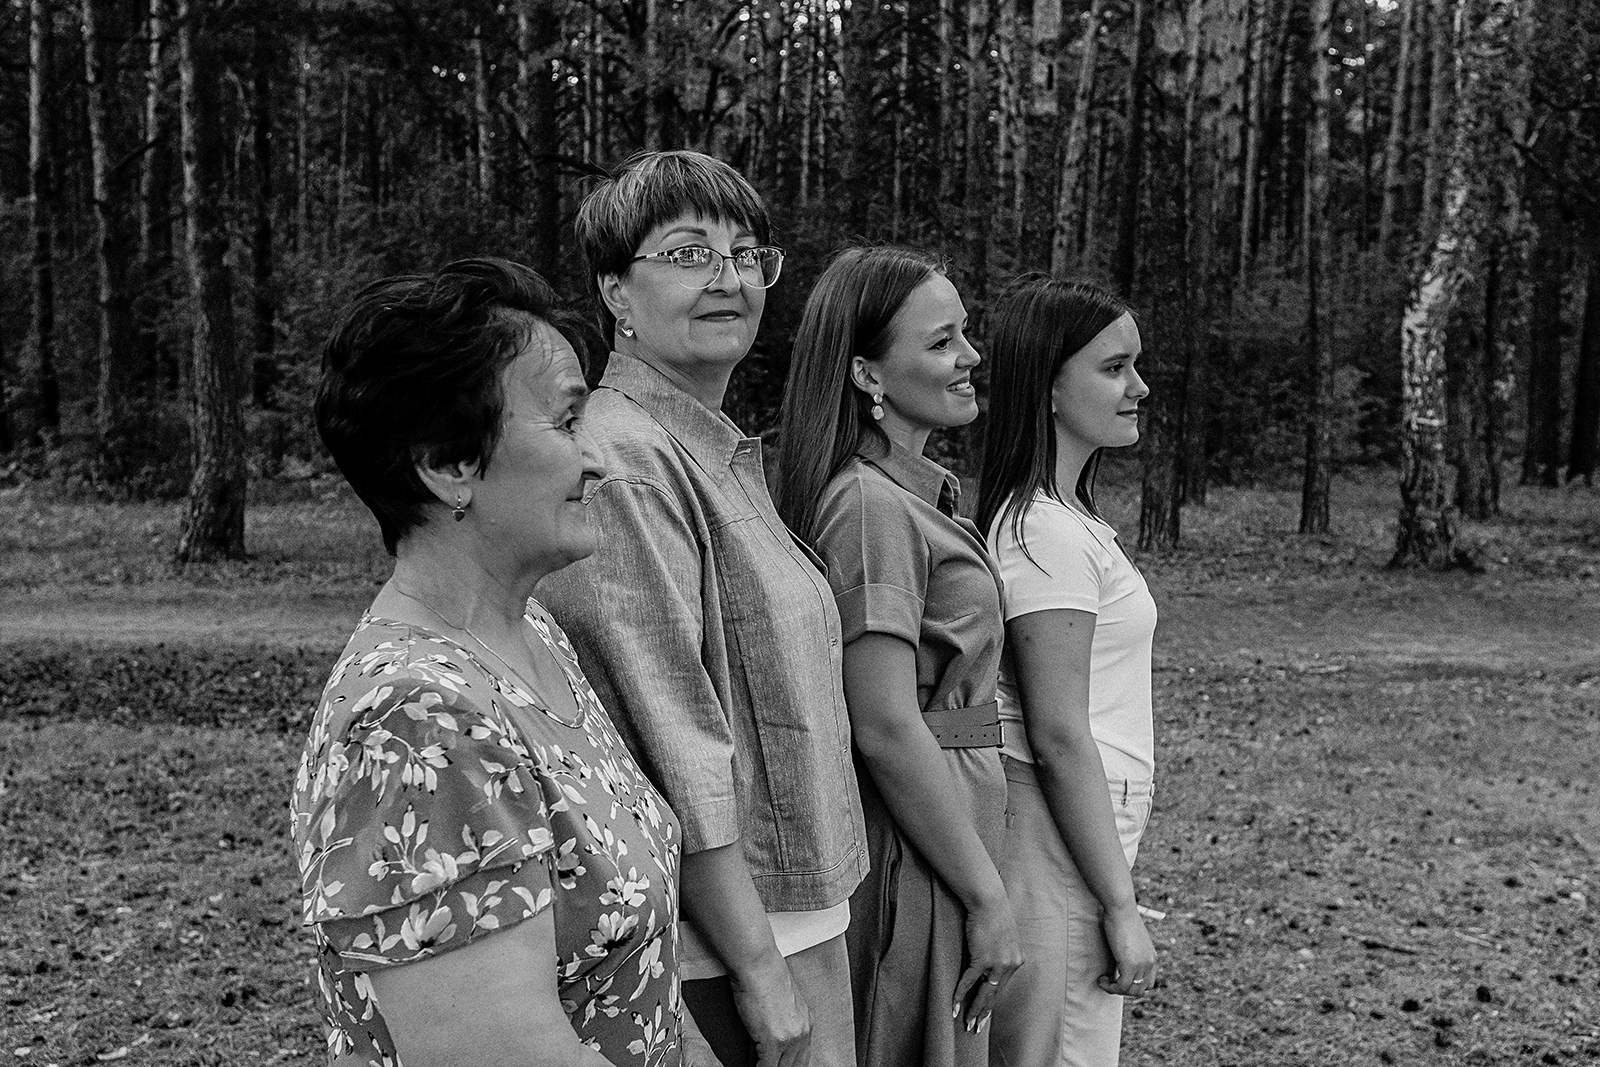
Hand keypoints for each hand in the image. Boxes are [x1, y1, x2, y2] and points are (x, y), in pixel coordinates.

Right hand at [728, 949, 811, 1066]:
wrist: (758, 963)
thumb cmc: (764, 972)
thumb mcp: (780, 1000)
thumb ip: (779, 1022)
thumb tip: (764, 1038)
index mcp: (805, 1021)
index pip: (801, 1055)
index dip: (788, 1064)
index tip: (776, 1063)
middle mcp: (802, 1032)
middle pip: (795, 1066)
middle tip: (765, 1066)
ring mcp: (789, 1039)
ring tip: (756, 1066)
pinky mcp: (773, 1042)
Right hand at [952, 892, 1024, 1034]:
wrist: (988, 901)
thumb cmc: (994, 914)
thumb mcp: (1004, 937)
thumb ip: (999, 953)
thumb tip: (989, 963)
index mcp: (1016, 960)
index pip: (1002, 987)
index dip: (991, 1002)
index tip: (985, 1014)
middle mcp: (1009, 965)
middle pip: (994, 995)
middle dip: (984, 1013)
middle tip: (975, 1028)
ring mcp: (996, 963)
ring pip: (983, 993)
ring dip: (974, 1010)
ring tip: (967, 1024)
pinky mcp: (981, 959)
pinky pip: (969, 982)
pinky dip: (959, 995)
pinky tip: (953, 1006)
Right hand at [1096, 905, 1155, 996]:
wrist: (1121, 909)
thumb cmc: (1122, 918)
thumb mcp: (1132, 938)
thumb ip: (1132, 950)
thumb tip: (1122, 956)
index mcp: (1152, 957)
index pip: (1148, 983)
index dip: (1133, 986)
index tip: (1118, 979)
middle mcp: (1150, 963)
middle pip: (1140, 990)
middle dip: (1123, 990)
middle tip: (1109, 982)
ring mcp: (1141, 965)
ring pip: (1130, 990)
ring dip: (1115, 990)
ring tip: (1103, 981)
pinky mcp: (1130, 965)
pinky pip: (1120, 986)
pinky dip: (1110, 987)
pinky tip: (1101, 979)